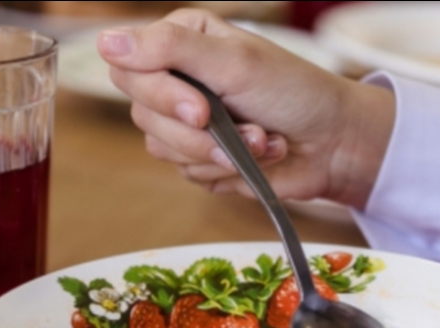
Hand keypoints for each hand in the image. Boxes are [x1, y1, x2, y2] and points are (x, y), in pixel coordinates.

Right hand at [98, 9, 395, 208]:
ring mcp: (185, 123)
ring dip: (218, 152)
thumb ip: (170, 49)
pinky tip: (258, 155)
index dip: (159, 93)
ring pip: (162, 149)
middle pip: (142, 113)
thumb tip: (106, 41)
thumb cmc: (293, 91)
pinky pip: (189, 174)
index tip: (199, 109)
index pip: (128, 67)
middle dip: (194, 131)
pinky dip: (228, 170)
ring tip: (259, 139)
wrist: (333, 142)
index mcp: (179, 42)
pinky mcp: (199, 160)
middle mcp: (176, 78)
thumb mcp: (233, 61)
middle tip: (230, 126)